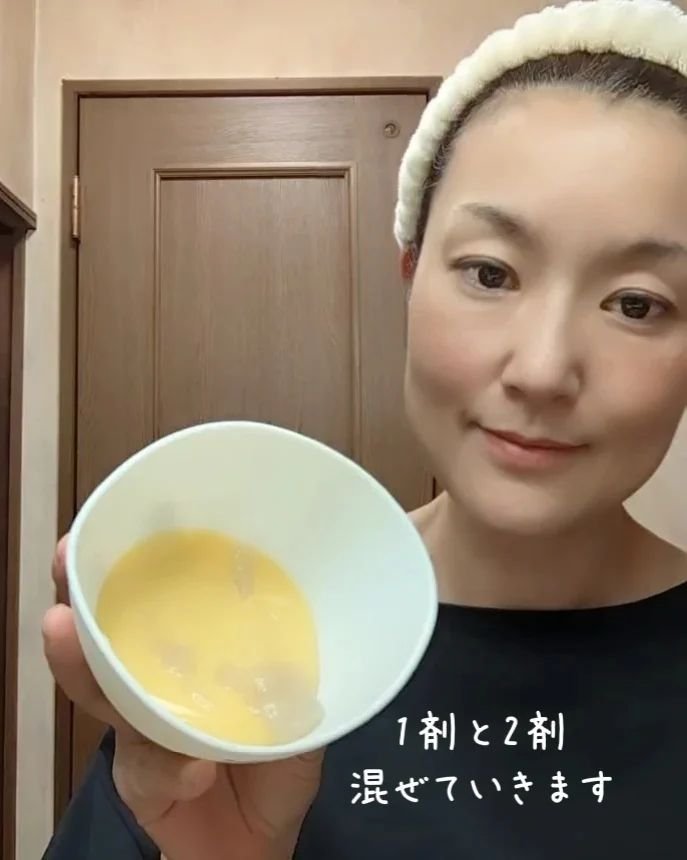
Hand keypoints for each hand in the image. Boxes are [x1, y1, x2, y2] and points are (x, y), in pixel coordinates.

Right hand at [43, 535, 324, 859]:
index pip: (155, 607)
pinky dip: (170, 770)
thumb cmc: (275, 766)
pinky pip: (147, 768)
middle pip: (108, 637)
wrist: (258, 842)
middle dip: (83, 595)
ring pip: (104, 692)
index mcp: (191, 660)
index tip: (114, 529)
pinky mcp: (139, 780)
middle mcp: (155, 687)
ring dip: (84, 665)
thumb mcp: (297, 715)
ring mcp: (141, 733)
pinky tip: (193, 772)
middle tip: (65, 561)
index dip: (131, 570)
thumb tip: (292, 655)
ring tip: (64, 630)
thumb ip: (295, 681)